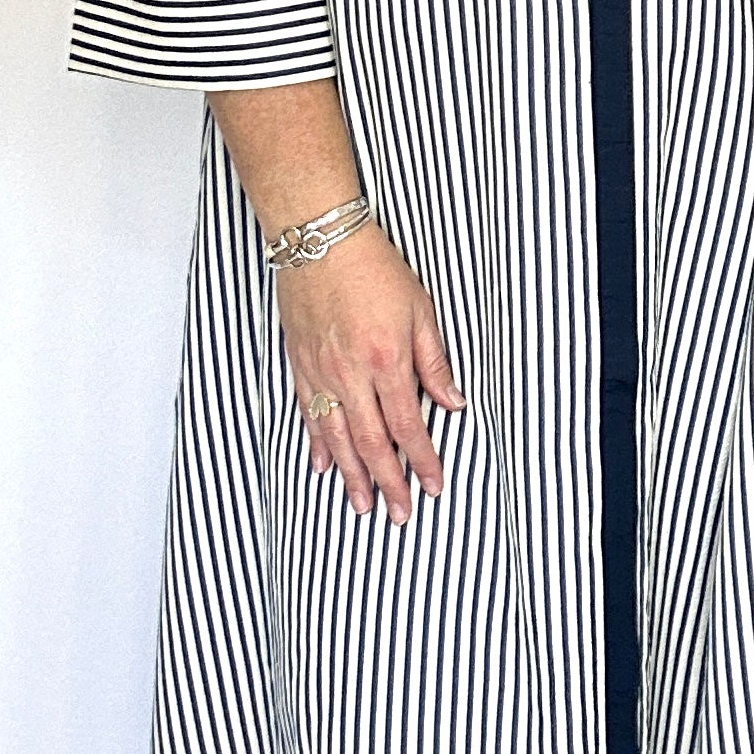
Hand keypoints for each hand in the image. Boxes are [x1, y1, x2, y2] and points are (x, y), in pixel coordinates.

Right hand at [274, 222, 465, 525]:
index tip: (433, 485)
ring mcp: (321, 372)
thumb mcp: (420, 309)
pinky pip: (308, 415)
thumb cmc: (373, 267)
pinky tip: (322, 466)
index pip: (408, 426)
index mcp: (386, 360)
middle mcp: (350, 375)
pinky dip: (317, 444)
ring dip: (351, 476)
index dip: (422, 460)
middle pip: (371, 444)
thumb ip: (434, 362)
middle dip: (387, 483)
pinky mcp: (300, 364)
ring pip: (336, 438)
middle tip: (398, 514)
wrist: (319, 239)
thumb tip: (453, 402)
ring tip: (362, 505)